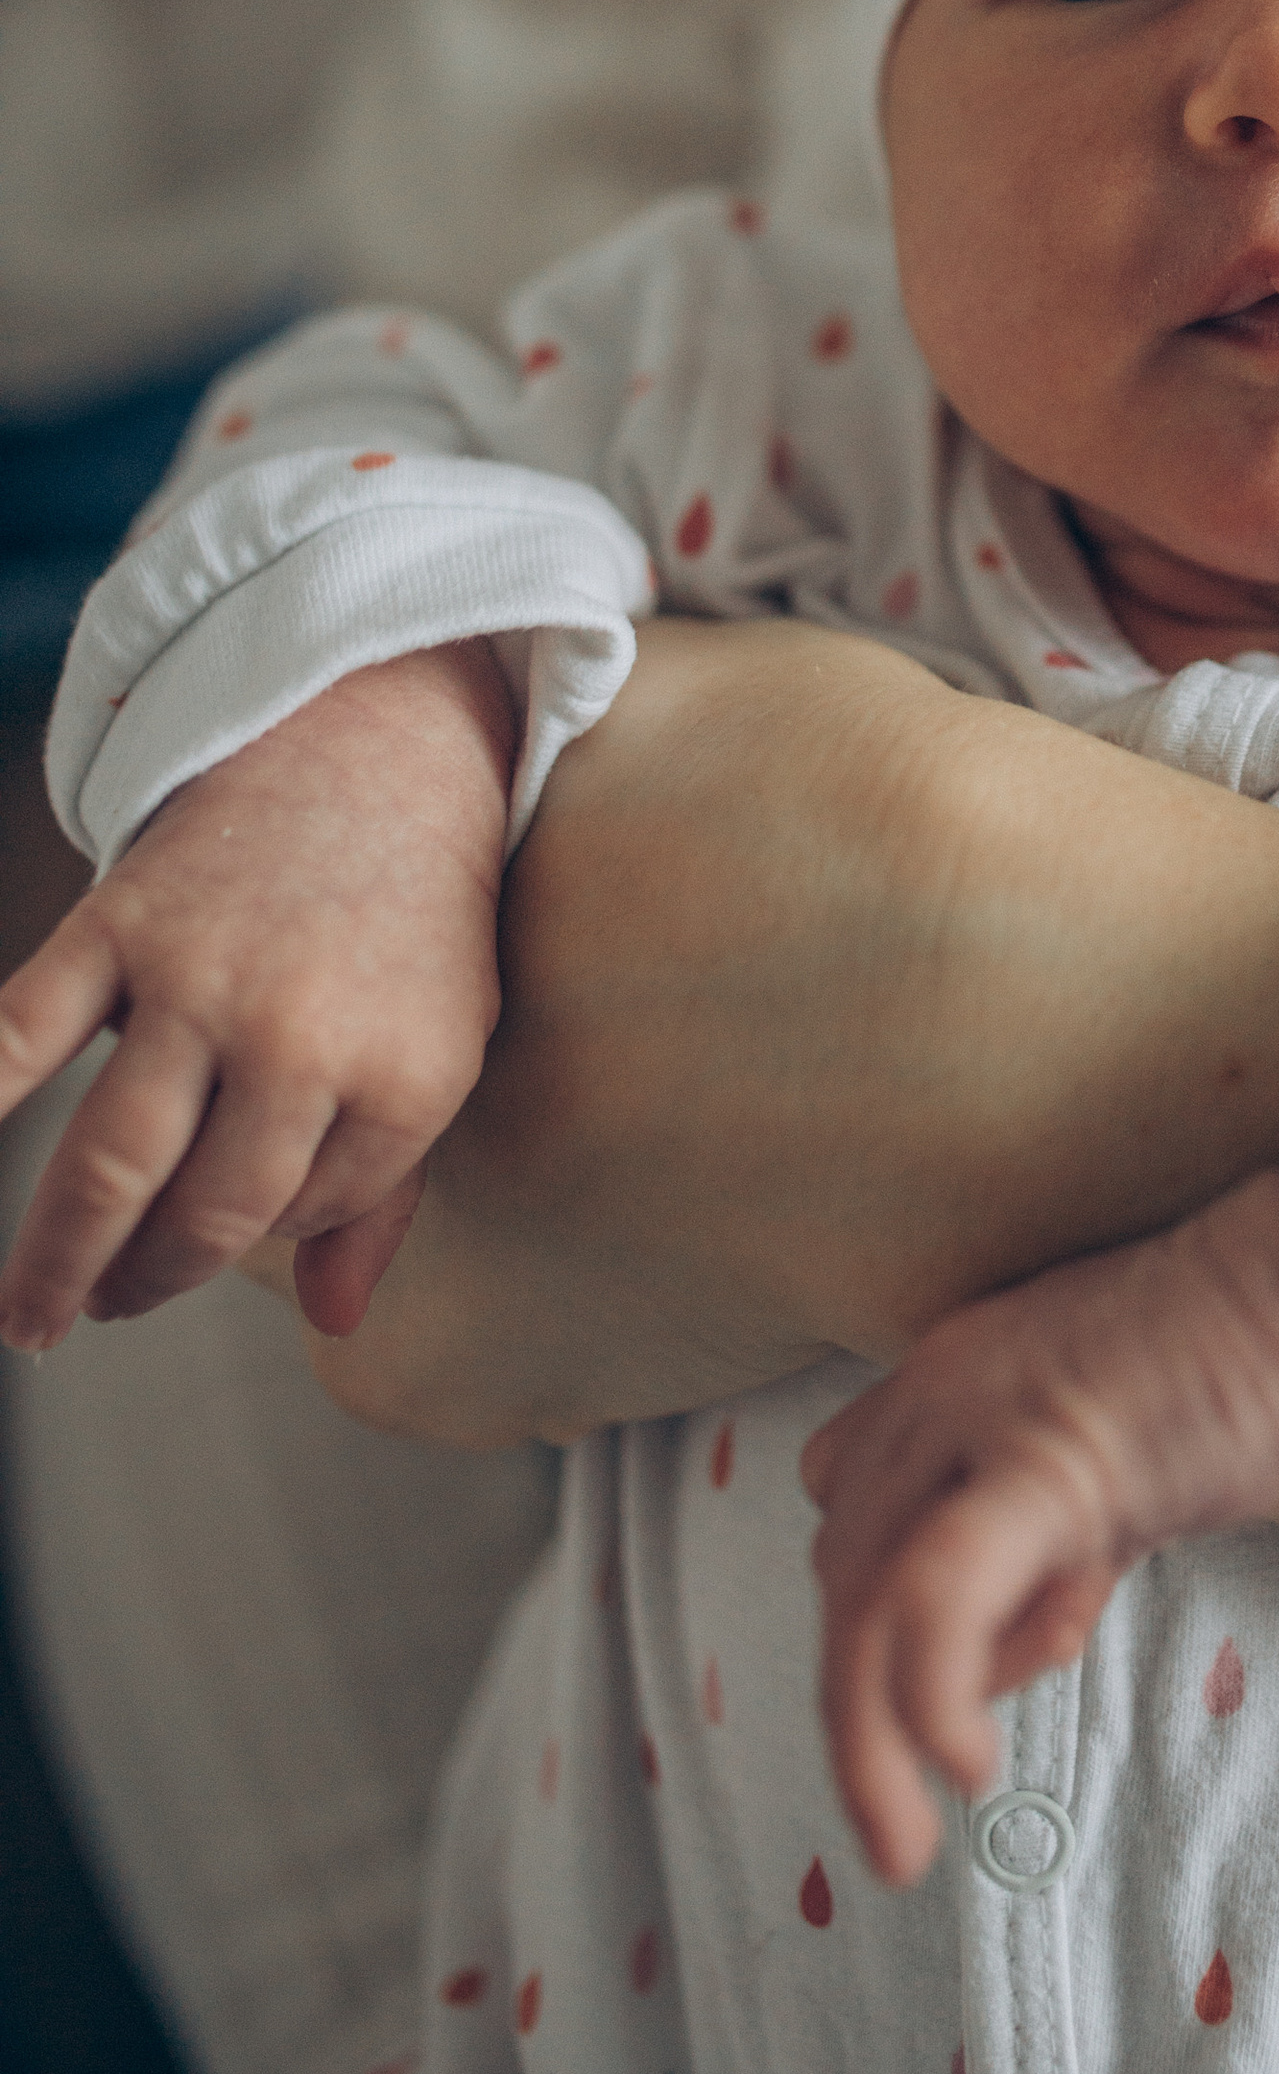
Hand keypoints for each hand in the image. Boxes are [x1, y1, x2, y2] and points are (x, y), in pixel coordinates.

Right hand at [0, 644, 514, 1350]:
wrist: (377, 749)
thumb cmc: (410, 921)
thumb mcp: (442, 1050)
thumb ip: (387, 1191)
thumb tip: (336, 1325)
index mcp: (406, 1078)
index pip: (305, 1216)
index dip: (266, 1226)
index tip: (235, 1219)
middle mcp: (303, 1039)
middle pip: (204, 1216)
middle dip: (146, 1281)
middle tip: (102, 1310)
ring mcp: (205, 982)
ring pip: (111, 1164)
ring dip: (56, 1258)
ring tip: (35, 1315)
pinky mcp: (124, 925)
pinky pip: (23, 1033)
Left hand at [802, 1089, 1278, 1882]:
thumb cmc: (1263, 1358)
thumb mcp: (1123, 1443)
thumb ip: (1064, 1519)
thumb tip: (1043, 1612)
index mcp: (948, 1376)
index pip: (853, 1521)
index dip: (889, 1617)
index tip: (989, 1686)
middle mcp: (936, 1390)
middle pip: (840, 1577)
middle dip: (860, 1711)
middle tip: (905, 1821)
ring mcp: (981, 1421)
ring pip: (860, 1603)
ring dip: (865, 1745)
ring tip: (907, 1840)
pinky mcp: (1045, 1465)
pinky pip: (938, 1594)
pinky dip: (926, 1696)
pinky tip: (960, 1766)